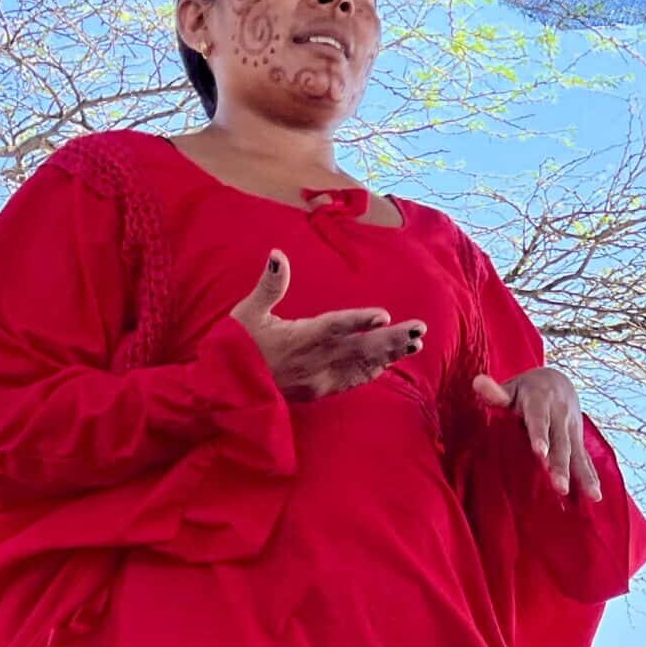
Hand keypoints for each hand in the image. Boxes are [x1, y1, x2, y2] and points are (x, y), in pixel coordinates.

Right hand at [231, 249, 425, 402]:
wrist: (226, 391)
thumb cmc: (235, 347)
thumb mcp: (247, 312)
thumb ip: (269, 285)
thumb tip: (278, 255)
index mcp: (298, 338)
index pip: (334, 327)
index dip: (359, 321)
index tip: (384, 315)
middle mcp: (314, 361)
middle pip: (359, 349)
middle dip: (391, 339)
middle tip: (419, 330)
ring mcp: (318, 379)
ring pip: (361, 367)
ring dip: (389, 355)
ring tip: (414, 344)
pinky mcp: (318, 391)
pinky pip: (351, 381)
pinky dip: (371, 371)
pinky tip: (388, 363)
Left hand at [473, 367, 601, 501]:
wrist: (557, 380)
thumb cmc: (525, 389)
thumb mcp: (511, 388)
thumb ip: (496, 392)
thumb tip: (478, 382)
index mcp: (540, 400)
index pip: (538, 419)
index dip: (540, 435)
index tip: (540, 453)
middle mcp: (560, 415)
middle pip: (560, 442)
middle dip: (561, 465)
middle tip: (560, 487)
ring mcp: (572, 428)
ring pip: (576, 453)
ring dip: (582, 475)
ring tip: (591, 496)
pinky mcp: (578, 440)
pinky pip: (584, 458)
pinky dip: (590, 476)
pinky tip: (596, 495)